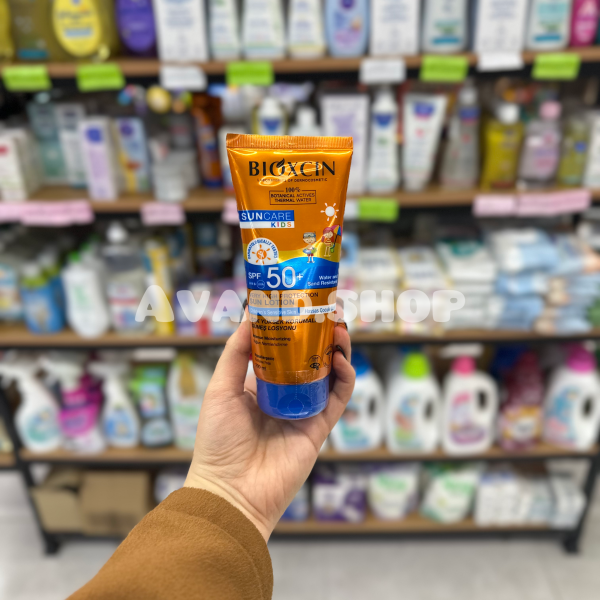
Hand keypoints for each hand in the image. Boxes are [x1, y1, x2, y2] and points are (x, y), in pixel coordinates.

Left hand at [185, 312, 354, 540]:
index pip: (284, 349)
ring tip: (339, 329)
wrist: (231, 491)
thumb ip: (235, 354)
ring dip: (338, 350)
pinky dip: (345, 378)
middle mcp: (286, 395)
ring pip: (330, 374)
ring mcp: (305, 411)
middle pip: (311, 358)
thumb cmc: (218, 440)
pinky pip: (339, 399)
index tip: (303, 304)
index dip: (296, 327)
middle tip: (330, 310)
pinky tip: (342, 360)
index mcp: (261, 385)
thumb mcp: (220, 389)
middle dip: (322, 334)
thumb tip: (249, 315)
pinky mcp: (320, 429)